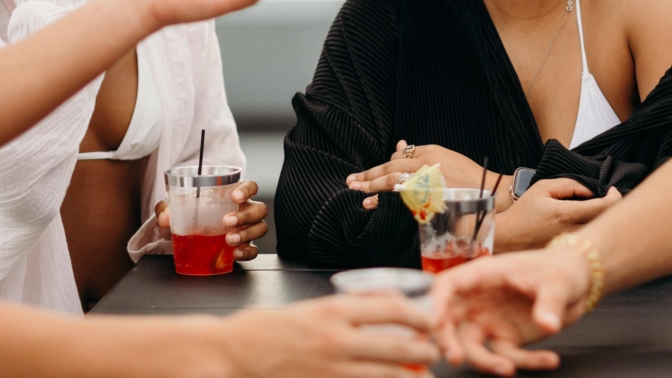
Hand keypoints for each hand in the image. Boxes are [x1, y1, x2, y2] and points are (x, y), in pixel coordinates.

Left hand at [155, 181, 267, 262]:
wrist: (192, 236)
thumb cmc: (193, 215)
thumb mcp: (179, 208)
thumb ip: (169, 207)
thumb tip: (164, 216)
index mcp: (234, 196)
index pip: (250, 186)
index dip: (247, 189)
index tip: (235, 196)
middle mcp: (245, 210)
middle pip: (259, 209)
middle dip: (245, 215)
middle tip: (227, 222)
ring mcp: (248, 229)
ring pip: (260, 228)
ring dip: (247, 234)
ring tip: (229, 240)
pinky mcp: (246, 246)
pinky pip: (255, 250)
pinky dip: (247, 252)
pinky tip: (235, 254)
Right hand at [218, 294, 438, 377]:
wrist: (235, 353)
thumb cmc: (272, 328)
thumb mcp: (314, 307)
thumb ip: (351, 307)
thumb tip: (391, 302)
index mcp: (334, 311)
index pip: (392, 308)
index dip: (419, 316)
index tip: (431, 320)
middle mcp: (336, 340)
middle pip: (397, 346)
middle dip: (424, 351)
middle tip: (435, 352)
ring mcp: (331, 370)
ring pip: (386, 375)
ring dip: (411, 376)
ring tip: (423, 375)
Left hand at [349, 141, 501, 202]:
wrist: (492, 194)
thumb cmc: (470, 178)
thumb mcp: (445, 159)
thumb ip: (422, 155)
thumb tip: (399, 146)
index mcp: (431, 153)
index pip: (399, 158)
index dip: (383, 168)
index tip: (371, 175)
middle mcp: (427, 165)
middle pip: (391, 168)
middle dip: (369, 175)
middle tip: (352, 181)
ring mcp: (427, 182)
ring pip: (393, 182)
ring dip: (373, 188)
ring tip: (357, 193)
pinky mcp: (430, 199)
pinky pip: (402, 199)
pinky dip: (386, 201)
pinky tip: (374, 204)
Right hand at [432, 246, 595, 375]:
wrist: (578, 281)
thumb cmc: (561, 269)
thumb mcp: (557, 281)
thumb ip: (549, 303)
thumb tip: (547, 325)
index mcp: (484, 275)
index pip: (449, 286)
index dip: (436, 303)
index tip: (432, 324)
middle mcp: (480, 300)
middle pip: (451, 321)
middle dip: (447, 340)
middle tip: (455, 358)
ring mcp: (492, 321)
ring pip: (474, 346)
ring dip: (485, 362)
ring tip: (509, 369)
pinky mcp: (507, 339)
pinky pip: (507, 356)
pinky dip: (527, 362)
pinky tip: (550, 359)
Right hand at [494, 178, 620, 252]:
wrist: (506, 238)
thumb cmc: (523, 212)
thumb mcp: (543, 188)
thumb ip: (570, 185)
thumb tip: (592, 189)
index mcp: (566, 214)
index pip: (603, 207)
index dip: (614, 197)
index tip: (613, 190)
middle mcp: (572, 233)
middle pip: (607, 222)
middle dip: (614, 208)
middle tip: (609, 199)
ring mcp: (572, 247)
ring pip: (601, 233)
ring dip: (605, 220)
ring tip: (598, 210)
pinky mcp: (570, 256)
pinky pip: (590, 242)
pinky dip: (595, 231)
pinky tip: (588, 224)